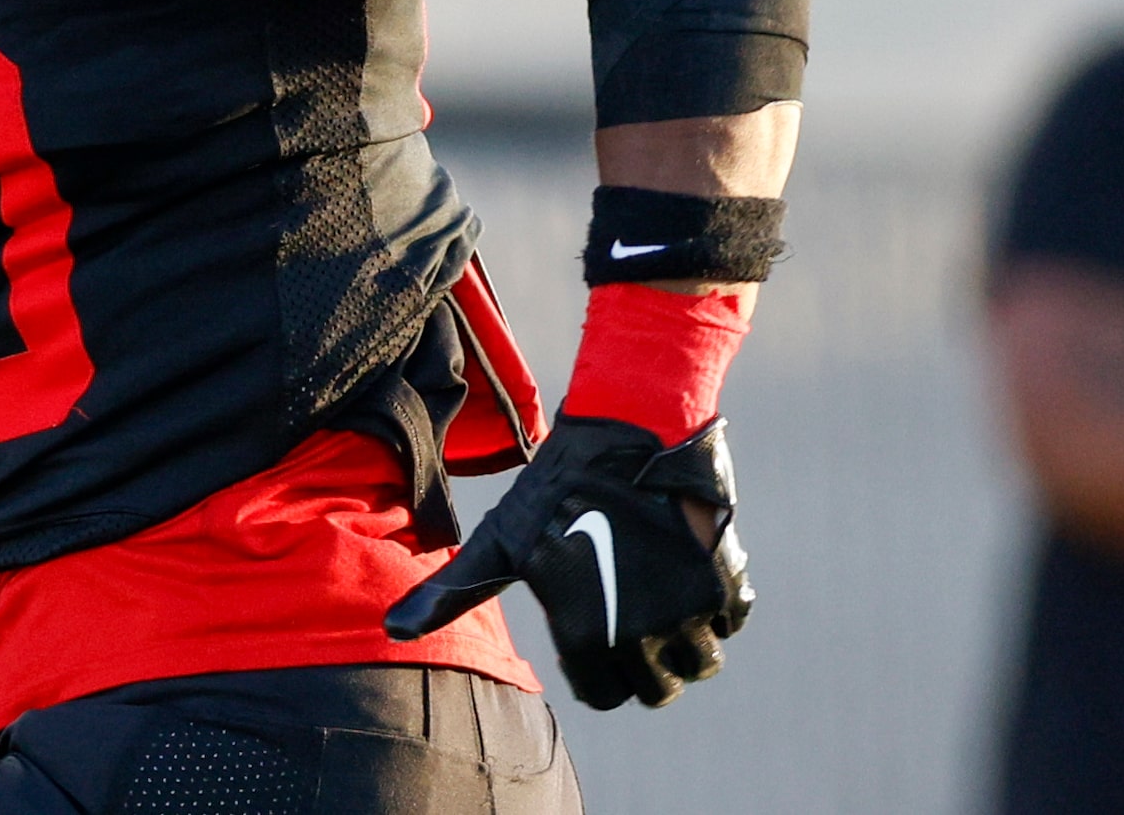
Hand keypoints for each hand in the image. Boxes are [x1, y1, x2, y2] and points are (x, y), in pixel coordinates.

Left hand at [384, 414, 752, 709]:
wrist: (630, 426)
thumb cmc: (555, 486)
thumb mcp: (500, 541)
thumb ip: (452, 594)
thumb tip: (394, 630)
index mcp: (585, 634)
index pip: (606, 696)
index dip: (598, 671)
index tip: (595, 635)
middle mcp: (641, 634)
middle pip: (658, 689)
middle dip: (644, 663)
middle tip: (629, 615)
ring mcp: (688, 609)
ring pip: (701, 661)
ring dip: (684, 638)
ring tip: (656, 592)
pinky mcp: (724, 580)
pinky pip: (730, 619)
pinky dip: (714, 602)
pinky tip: (681, 564)